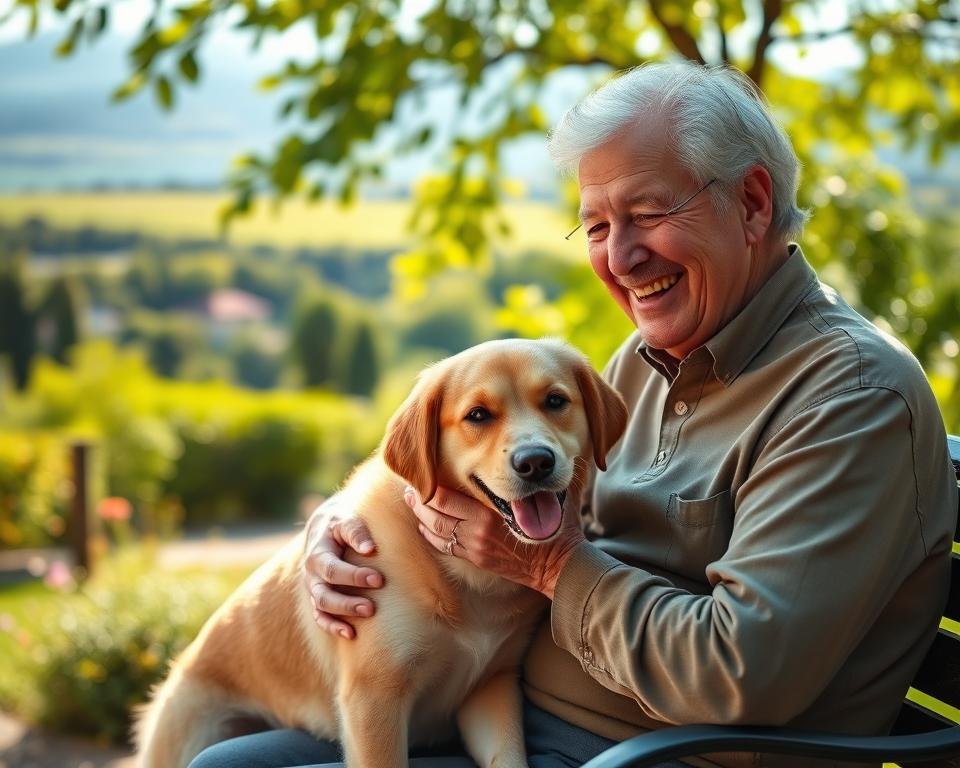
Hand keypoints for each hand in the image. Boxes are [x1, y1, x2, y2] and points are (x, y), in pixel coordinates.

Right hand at [301, 496, 383, 638]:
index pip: (333, 569)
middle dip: (347, 602)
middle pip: (324, 593)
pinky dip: (333, 626)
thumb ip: (356, 531)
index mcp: (317, 553)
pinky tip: (351, 634)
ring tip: (366, 617)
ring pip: (321, 607)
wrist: (324, 528)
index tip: (378, 580)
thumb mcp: (346, 520)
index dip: (354, 577)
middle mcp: (311, 573)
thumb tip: (370, 549)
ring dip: (343, 615)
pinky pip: (320, 616)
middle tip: (371, 608)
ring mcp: (313, 587)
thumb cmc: (340, 523)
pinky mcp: (317, 597)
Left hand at [404, 486, 584, 598]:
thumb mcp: (549, 497)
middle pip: (436, 515)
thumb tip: (540, 457)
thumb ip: (541, 479)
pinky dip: (431, 536)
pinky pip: (445, 547)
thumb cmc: (557, 529)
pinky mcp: (477, 559)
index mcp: (490, 516)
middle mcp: (477, 533)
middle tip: (411, 488)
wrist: (559, 566)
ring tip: (413, 503)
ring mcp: (476, 548)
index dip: (431, 488)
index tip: (424, 475)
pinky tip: (425, 527)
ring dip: (421, 518)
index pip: (447, 499)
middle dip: (419, 502)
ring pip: (437, 532)